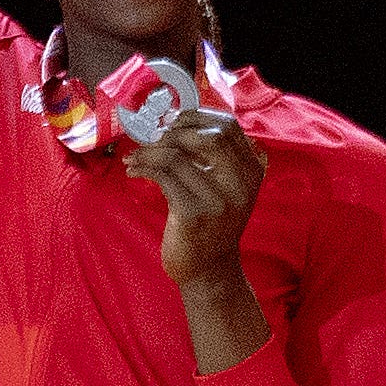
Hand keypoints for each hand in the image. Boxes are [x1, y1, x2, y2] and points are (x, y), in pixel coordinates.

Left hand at [126, 109, 265, 285]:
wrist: (209, 270)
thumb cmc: (211, 223)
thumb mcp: (226, 188)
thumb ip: (215, 158)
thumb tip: (175, 122)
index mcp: (251, 171)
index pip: (227, 126)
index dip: (195, 116)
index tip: (172, 122)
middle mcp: (240, 184)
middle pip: (204, 135)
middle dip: (171, 132)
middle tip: (151, 140)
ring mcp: (218, 200)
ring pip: (176, 155)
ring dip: (148, 151)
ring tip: (135, 157)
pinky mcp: (193, 214)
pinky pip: (162, 176)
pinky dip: (143, 167)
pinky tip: (134, 171)